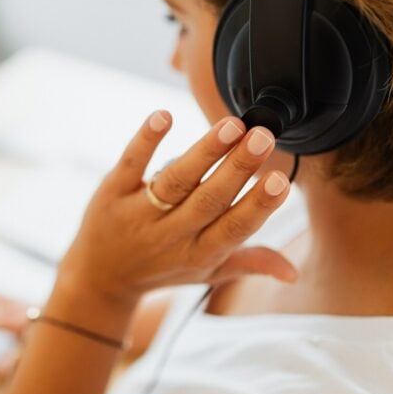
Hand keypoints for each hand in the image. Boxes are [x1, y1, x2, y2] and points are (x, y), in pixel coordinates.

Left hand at [58, 111, 295, 306]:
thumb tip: (293, 272)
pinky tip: (163, 116)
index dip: (258, 205)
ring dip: (204, 152)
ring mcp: (139, 212)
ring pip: (176, 180)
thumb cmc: (161, 268)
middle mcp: (170, 234)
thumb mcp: (205, 272)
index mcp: (200, 252)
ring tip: (231, 125)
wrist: (99, 277)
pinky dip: (146, 140)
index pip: (234, 228)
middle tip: (262, 138)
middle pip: (208, 199)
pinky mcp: (112, 192)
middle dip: (237, 168)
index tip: (281, 179)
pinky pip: (131, 164)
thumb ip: (248, 263)